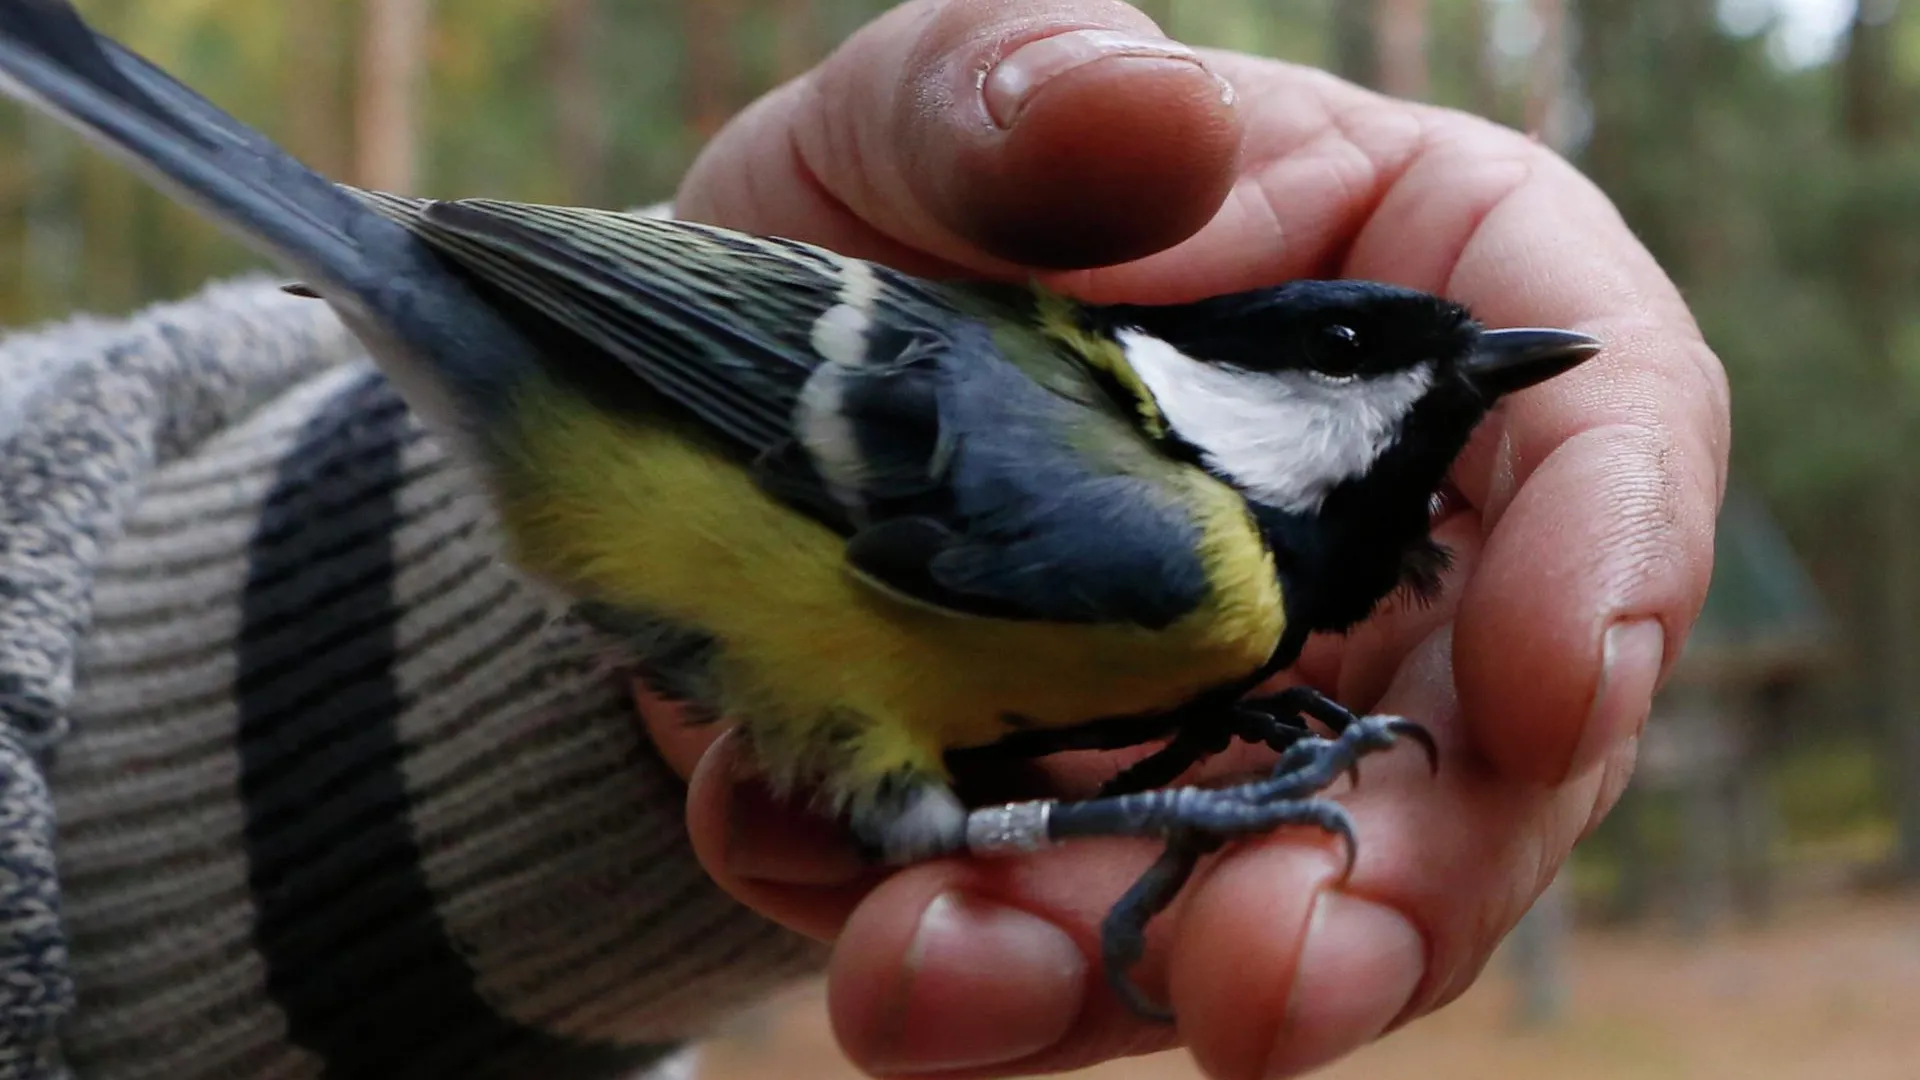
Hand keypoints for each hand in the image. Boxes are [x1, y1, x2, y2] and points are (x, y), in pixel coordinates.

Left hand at [640, 1, 1728, 1076]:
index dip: (1617, 561)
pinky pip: (1092, 929)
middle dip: (1395, 890)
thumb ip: (1021, 83)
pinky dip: (992, 962)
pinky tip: (876, 941)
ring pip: (1274, 882)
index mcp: (1413, 317)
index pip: (1608, 421)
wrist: (735, 403)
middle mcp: (1377, 545)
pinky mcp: (1117, 817)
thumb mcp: (929, 109)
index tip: (1550, 694)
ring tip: (954, 980)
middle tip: (1262, 987)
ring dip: (1134, 966)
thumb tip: (1149, 114)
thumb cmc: (886, 208)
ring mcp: (1254, 707)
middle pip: (1481, 744)